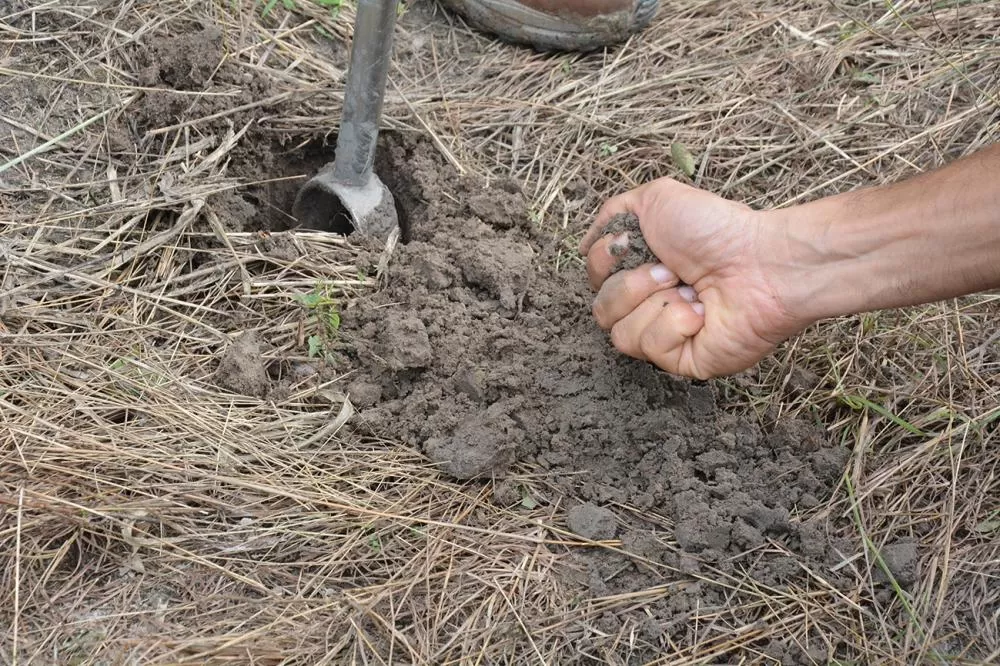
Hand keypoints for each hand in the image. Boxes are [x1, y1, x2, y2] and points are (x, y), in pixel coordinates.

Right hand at [579, 177, 806, 378]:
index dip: (607, 262)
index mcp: (640, 269)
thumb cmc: (717, 230)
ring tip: (691, 292)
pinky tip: (702, 314)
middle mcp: (649, 304)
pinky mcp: (681, 360)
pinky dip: (674, 324)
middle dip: (632, 285)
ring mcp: (665, 335)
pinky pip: (651, 348)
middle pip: (600, 310)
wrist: (761, 262)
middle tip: (671, 270)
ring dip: (654, 304)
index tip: (635, 245)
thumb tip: (585, 246)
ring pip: (619, 334)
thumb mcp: (655, 199)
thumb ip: (611, 215)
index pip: (595, 279)